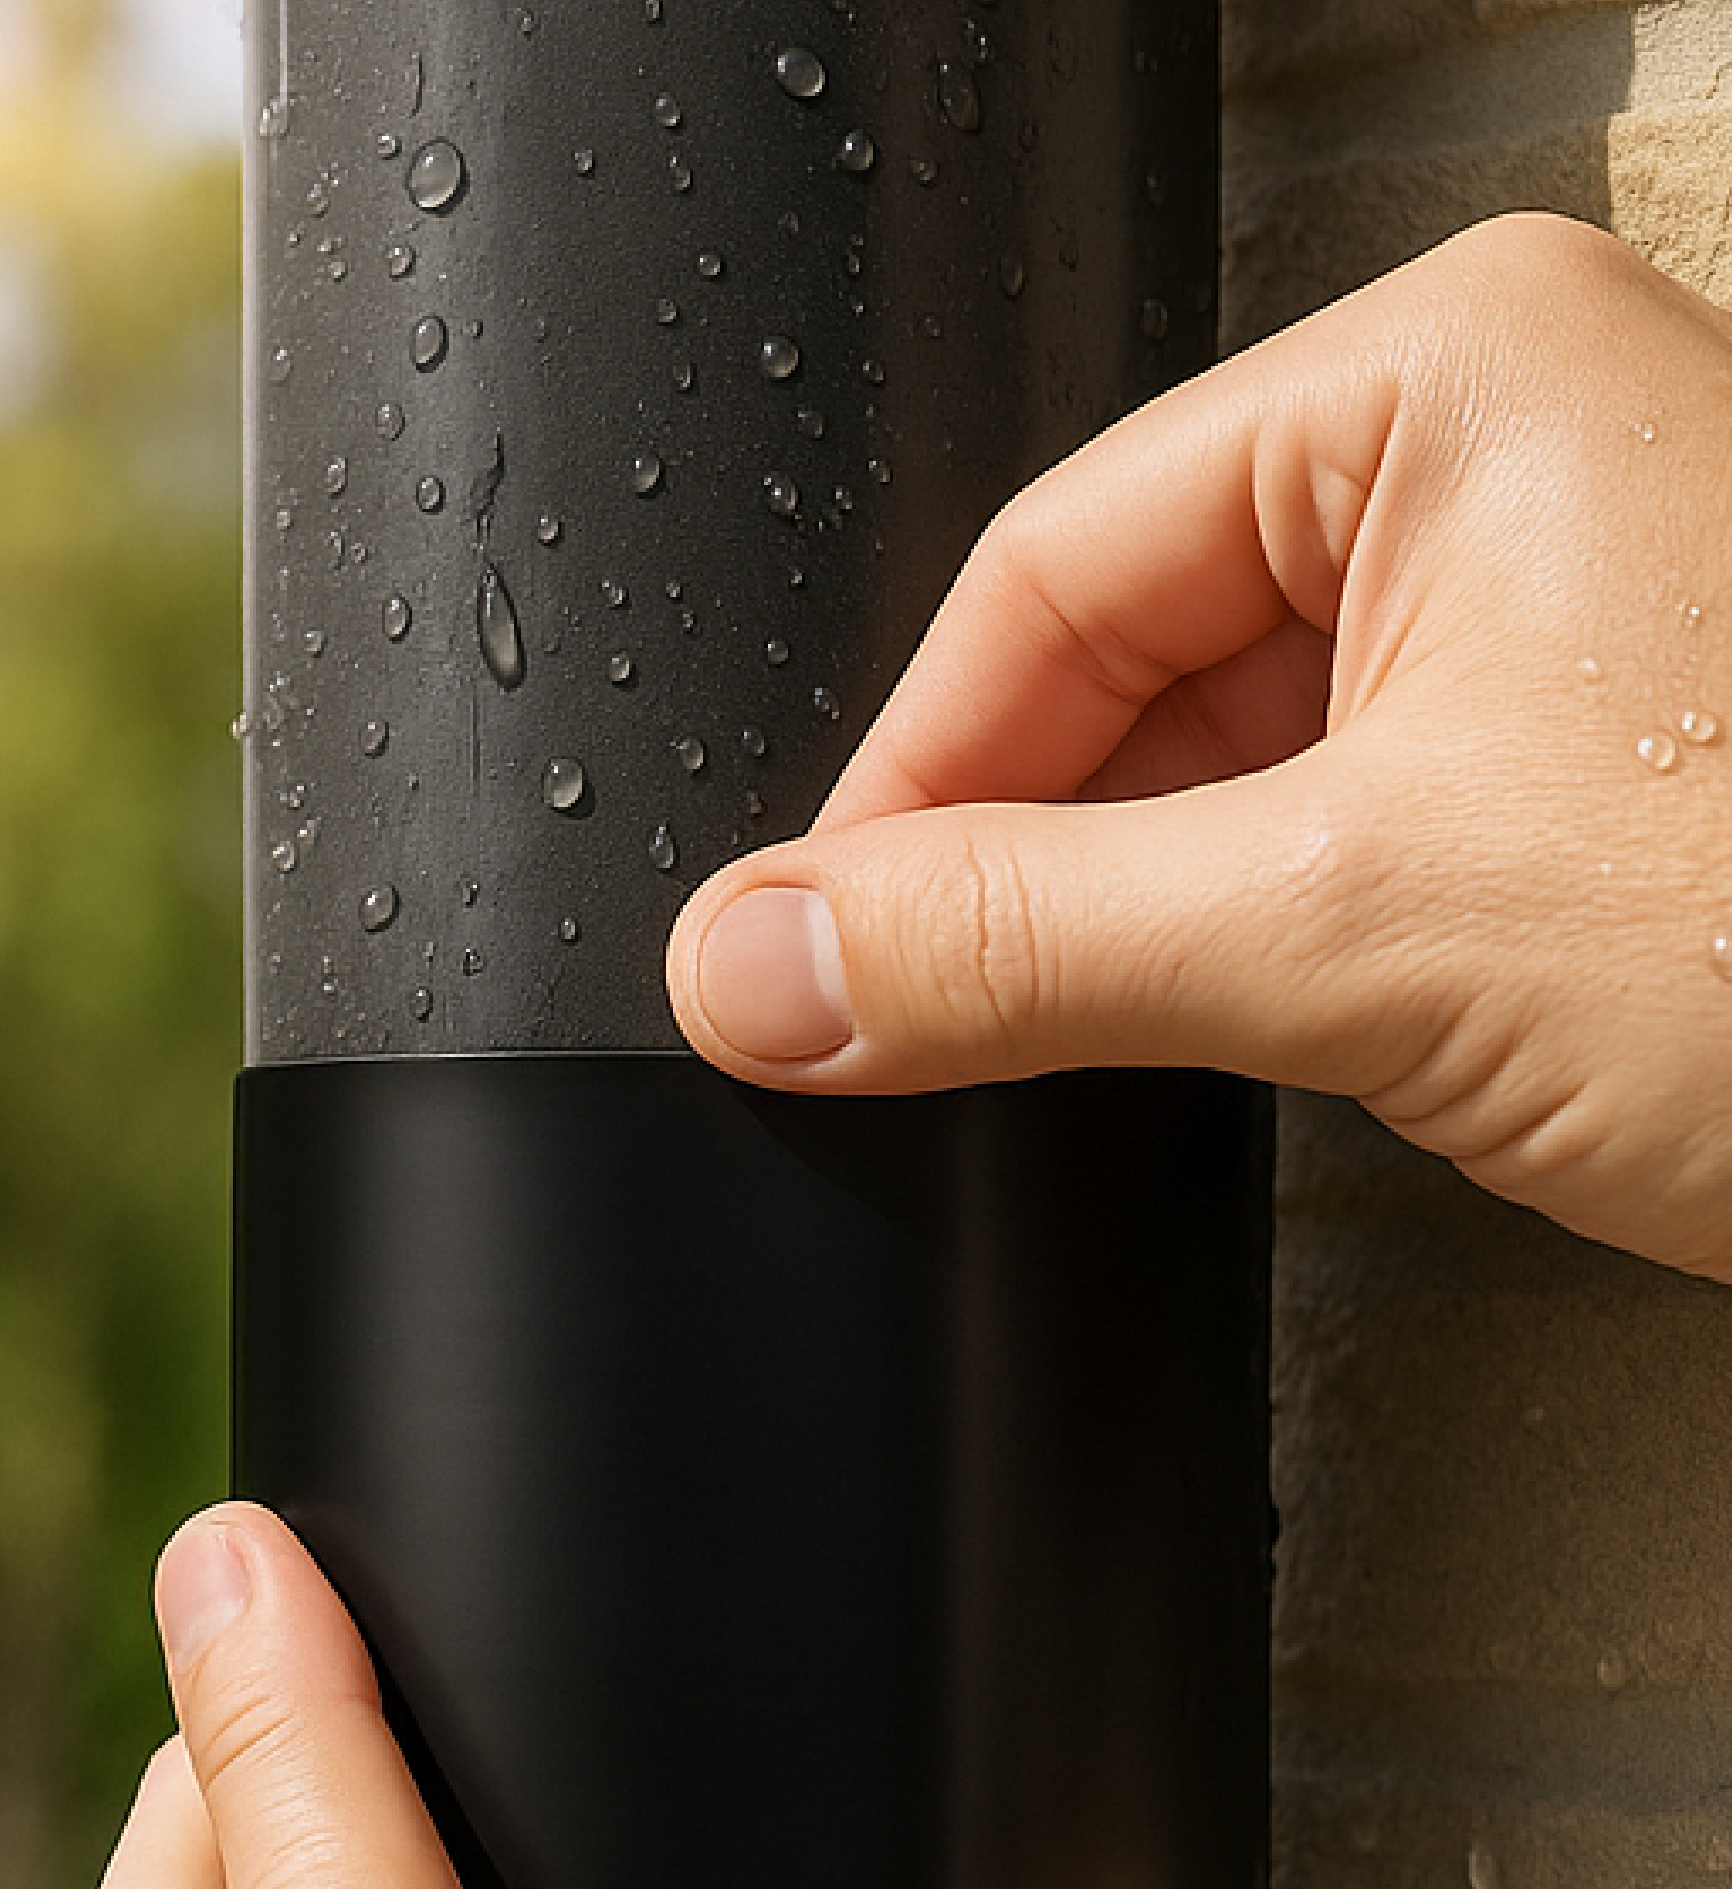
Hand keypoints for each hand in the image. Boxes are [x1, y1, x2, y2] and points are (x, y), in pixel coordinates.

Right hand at [668, 212, 1731, 1281]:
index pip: (1057, 563)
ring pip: (1230, 765)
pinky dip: (1253, 953)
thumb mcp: (1358, 932)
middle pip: (1133, 659)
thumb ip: (1027, 945)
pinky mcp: (1585, 777)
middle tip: (912, 1025)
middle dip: (1026, 858)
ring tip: (1088, 1050)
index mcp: (1455, 376)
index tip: (813, 950)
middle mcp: (1506, 463)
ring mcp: (1556, 621)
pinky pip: (1338, 836)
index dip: (908, 780)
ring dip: (1137, 922)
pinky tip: (1234, 1044)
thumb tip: (767, 959)